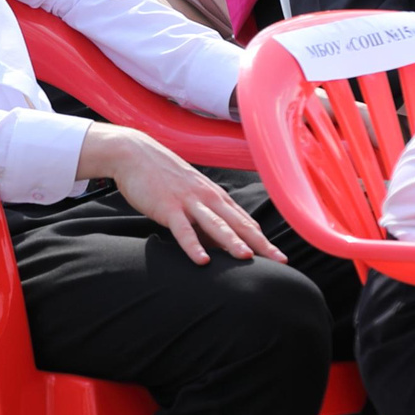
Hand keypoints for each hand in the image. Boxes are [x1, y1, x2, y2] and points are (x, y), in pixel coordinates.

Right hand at [76, 123, 283, 266]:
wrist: (134, 154)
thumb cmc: (162, 176)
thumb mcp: (189, 194)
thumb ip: (204, 216)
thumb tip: (218, 241)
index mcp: (215, 196)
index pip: (245, 222)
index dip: (263, 240)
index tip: (279, 257)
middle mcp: (208, 198)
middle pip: (239, 224)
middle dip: (261, 244)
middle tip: (280, 261)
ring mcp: (188, 202)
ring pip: (215, 225)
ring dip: (232, 241)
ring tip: (246, 258)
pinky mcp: (167, 207)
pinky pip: (183, 229)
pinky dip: (192, 245)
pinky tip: (202, 260)